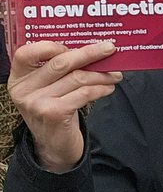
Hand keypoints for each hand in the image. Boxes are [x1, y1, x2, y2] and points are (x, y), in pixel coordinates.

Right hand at [8, 40, 121, 171]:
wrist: (54, 146)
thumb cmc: (54, 110)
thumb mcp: (48, 88)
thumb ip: (58, 69)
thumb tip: (91, 48)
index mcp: (18, 78)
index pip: (26, 53)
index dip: (51, 45)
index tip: (75, 45)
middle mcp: (23, 89)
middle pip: (60, 62)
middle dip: (89, 53)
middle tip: (109, 48)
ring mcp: (37, 102)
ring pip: (77, 77)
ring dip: (101, 74)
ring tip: (115, 74)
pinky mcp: (54, 113)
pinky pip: (84, 93)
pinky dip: (101, 88)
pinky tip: (109, 88)